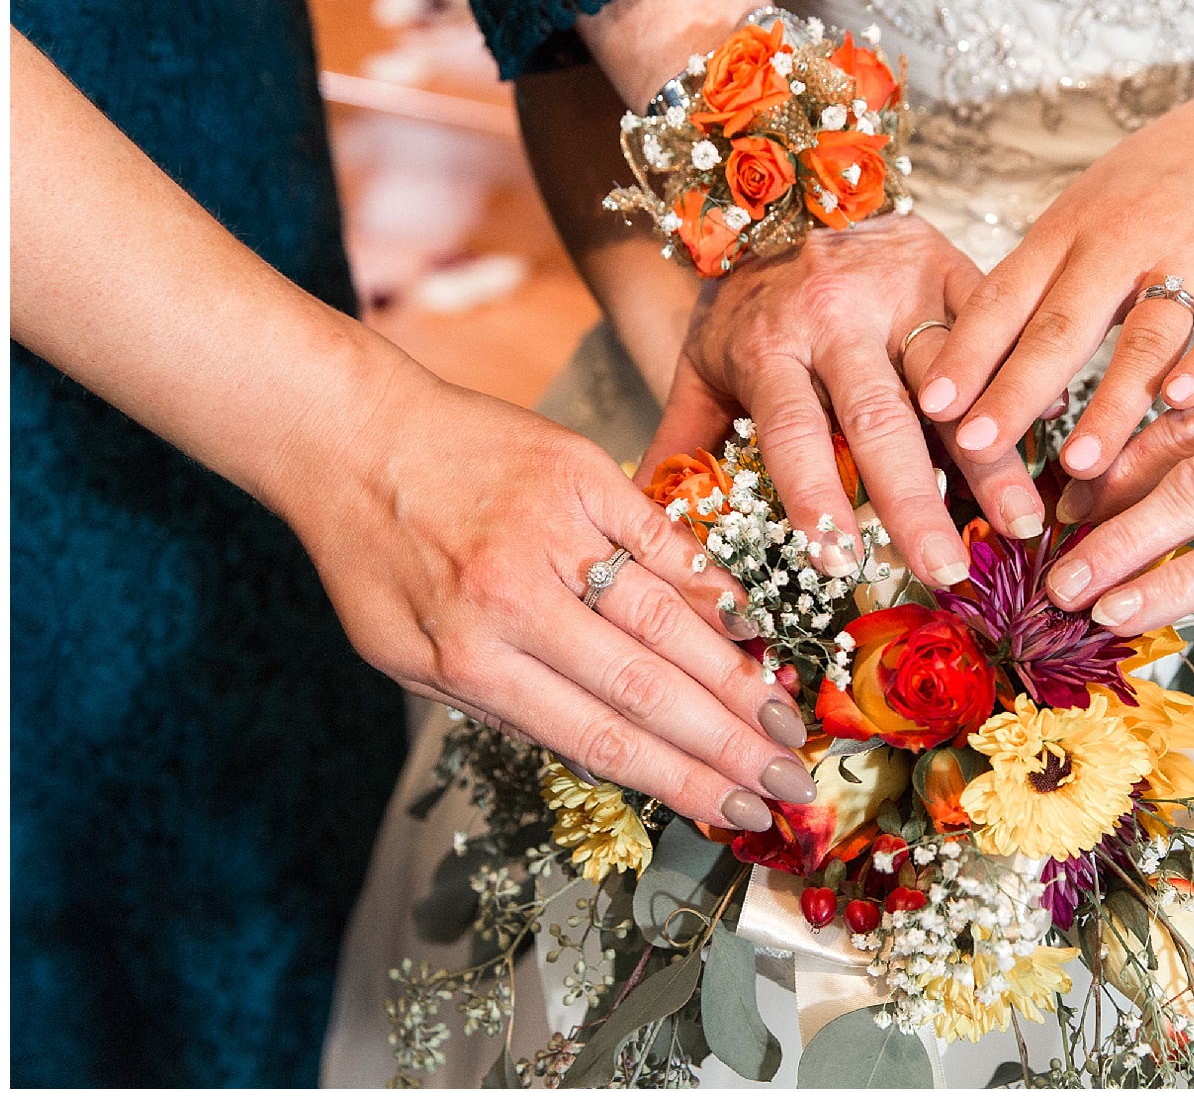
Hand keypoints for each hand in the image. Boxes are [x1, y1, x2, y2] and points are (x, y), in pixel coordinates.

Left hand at [283, 368, 818, 832]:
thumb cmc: (374, 557)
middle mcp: (517, 600)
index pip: (599, 738)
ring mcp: (555, 531)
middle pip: (647, 689)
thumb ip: (500, 707)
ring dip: (737, 679)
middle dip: (730, 747)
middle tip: (790, 781)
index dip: (680, 782)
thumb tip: (603, 754)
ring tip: (788, 722)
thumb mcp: (405, 659)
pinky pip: (662, 541)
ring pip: (666, 620)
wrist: (348, 435)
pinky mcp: (581, 473)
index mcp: (469, 660)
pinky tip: (753, 628)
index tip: (737, 814)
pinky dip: (712, 586)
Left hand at [642, 213, 1045, 586]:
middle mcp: (835, 315)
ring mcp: (900, 287)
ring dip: (991, 454)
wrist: (788, 188)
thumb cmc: (748, 302)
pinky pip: (993, 332)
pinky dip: (1022, 384)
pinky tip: (1055, 439)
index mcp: (769, 343)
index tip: (838, 564)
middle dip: (915, 500)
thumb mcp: (699, 363)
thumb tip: (646, 525)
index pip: (793, 429)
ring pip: (953, 380)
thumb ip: (680, 440)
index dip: (815, 495)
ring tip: (1022, 522)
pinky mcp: (951, 266)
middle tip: (947, 570)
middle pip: (881, 419)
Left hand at [915, 78, 1193, 483]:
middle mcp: (1124, 240)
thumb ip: (1041, 286)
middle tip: (978, 448)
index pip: (1004, 295)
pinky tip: (1181, 404)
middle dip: (1015, 390)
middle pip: (1062, 324)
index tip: (932, 405)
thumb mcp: (1085, 215)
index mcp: (1069, 230)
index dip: (967, 352)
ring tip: (1079, 461)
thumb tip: (973, 366)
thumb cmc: (1158, 186)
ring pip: (1145, 337)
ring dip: (1110, 403)